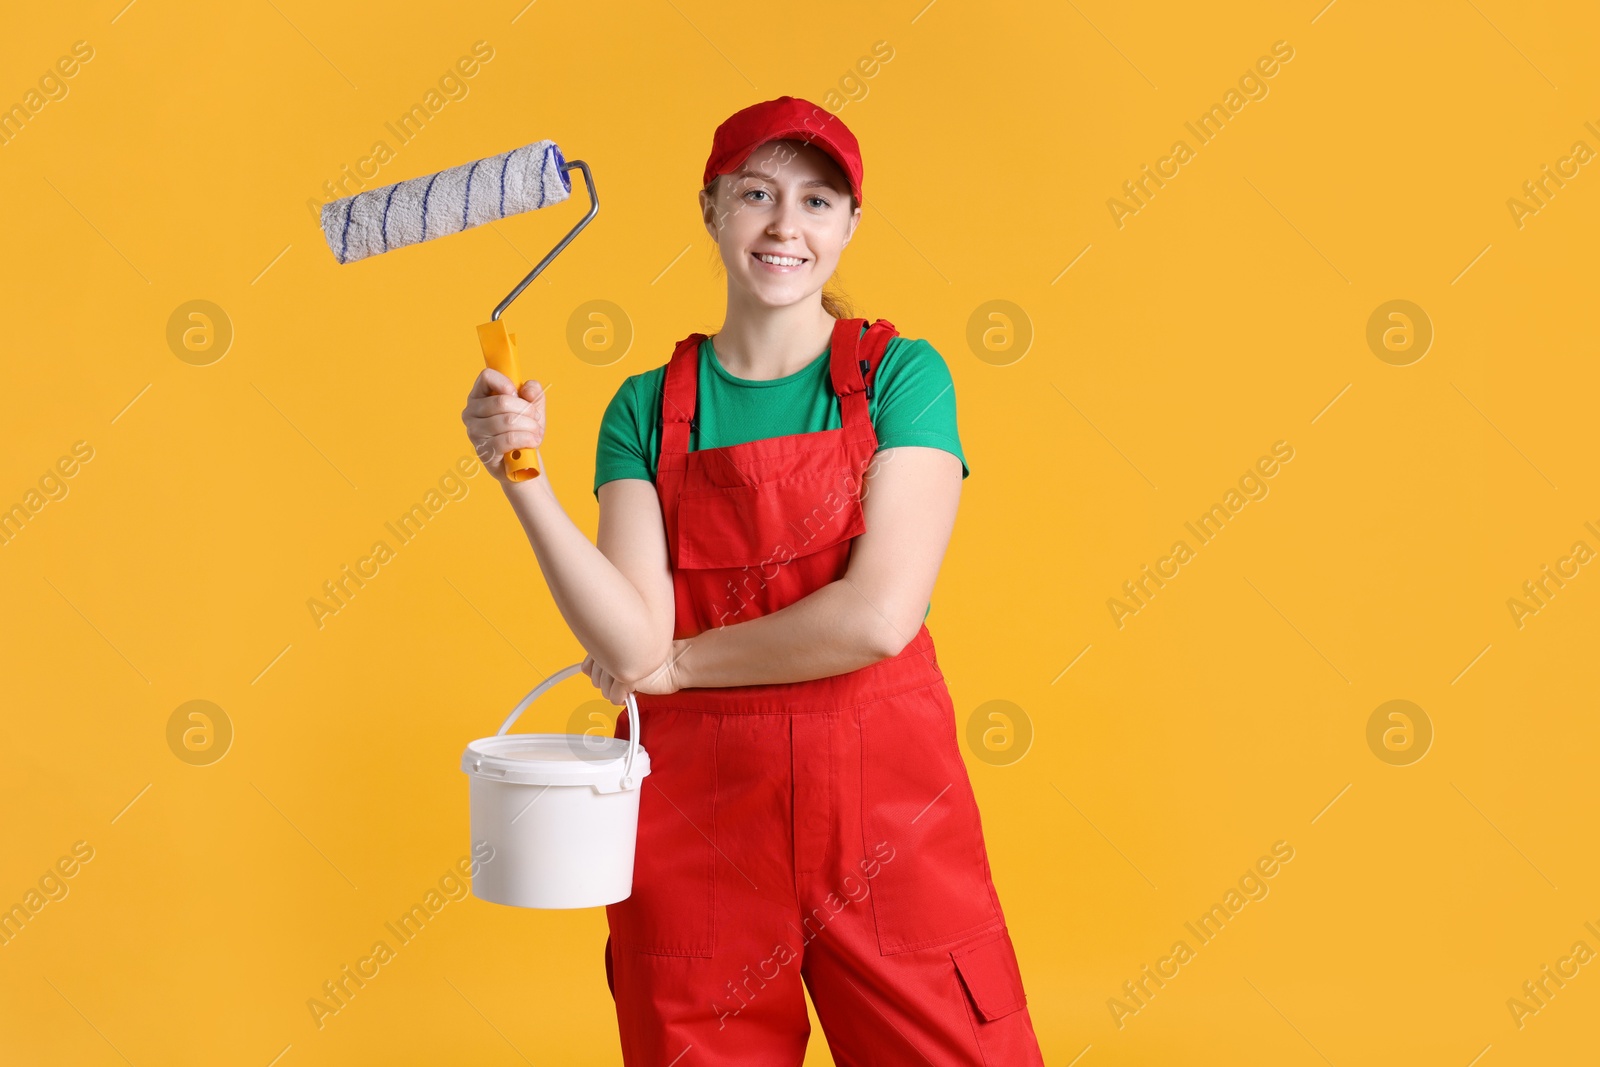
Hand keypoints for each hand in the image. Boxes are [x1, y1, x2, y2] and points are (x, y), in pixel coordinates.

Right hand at [461, 367, 544, 483]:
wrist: (523, 460)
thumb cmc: (523, 430)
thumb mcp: (532, 406)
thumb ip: (533, 392)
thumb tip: (528, 389)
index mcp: (479, 396)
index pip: (486, 376)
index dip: (506, 383)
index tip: (517, 394)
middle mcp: (471, 412)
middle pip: (502, 402)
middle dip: (527, 411)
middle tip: (536, 420)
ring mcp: (475, 432)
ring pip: (508, 421)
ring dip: (530, 427)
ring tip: (536, 433)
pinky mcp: (484, 451)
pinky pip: (508, 439)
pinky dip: (526, 439)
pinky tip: (533, 442)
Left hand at [580, 641, 689, 705]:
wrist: (676, 662)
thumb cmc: (652, 659)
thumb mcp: (627, 653)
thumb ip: (608, 656)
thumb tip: (588, 672)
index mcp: (610, 641)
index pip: (587, 667)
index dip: (597, 675)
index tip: (608, 675)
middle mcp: (611, 652)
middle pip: (595, 680)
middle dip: (607, 684)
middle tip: (621, 681)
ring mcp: (618, 665)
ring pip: (604, 690)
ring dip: (615, 692)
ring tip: (628, 686)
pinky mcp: (627, 678)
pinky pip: (614, 698)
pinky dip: (621, 700)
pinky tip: (630, 693)